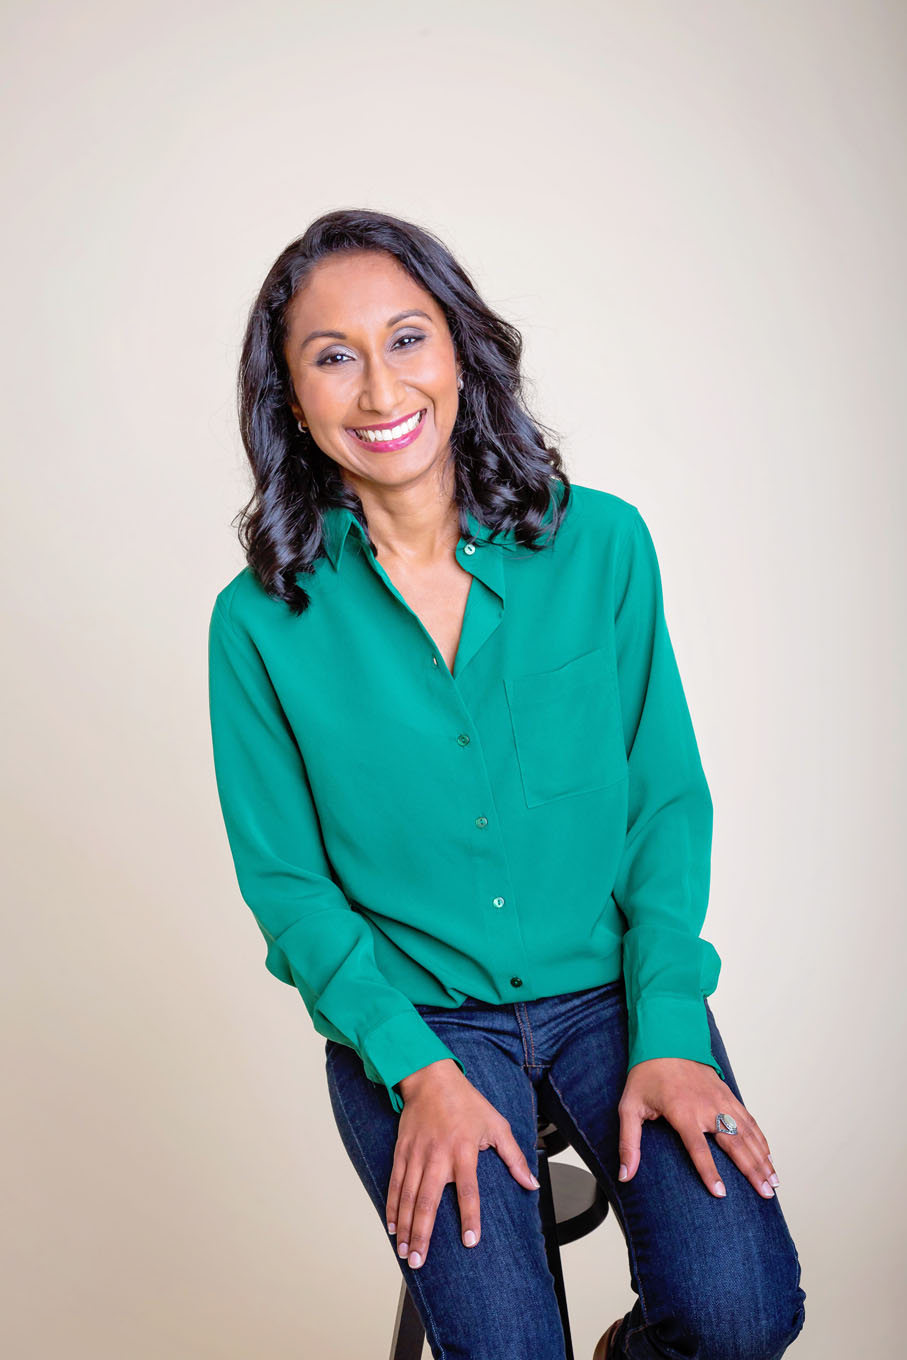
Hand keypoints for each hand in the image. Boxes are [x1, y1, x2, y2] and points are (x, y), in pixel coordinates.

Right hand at [386, 1058, 539, 1268]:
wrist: (430, 1078)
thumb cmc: (467, 1102)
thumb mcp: (497, 1124)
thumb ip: (514, 1157)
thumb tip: (532, 1184)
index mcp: (464, 1150)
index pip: (468, 1189)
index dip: (470, 1216)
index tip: (470, 1241)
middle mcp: (438, 1155)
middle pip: (428, 1200)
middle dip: (423, 1234)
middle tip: (419, 1261)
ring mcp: (417, 1154)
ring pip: (408, 1197)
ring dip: (405, 1227)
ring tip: (405, 1253)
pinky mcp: (402, 1151)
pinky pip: (395, 1183)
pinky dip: (392, 1207)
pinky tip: (393, 1228)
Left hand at [616, 1058, 779, 1199]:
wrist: (666, 1039)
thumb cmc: (646, 1075)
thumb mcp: (629, 1107)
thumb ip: (628, 1143)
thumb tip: (625, 1175)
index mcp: (683, 1113)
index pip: (699, 1149)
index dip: (709, 1172)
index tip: (721, 1194)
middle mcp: (707, 1108)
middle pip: (734, 1143)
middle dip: (752, 1171)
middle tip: (766, 1194)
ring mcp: (721, 1100)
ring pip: (747, 1133)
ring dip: (762, 1158)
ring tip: (774, 1182)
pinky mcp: (728, 1095)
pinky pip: (749, 1120)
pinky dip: (761, 1139)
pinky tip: (769, 1155)